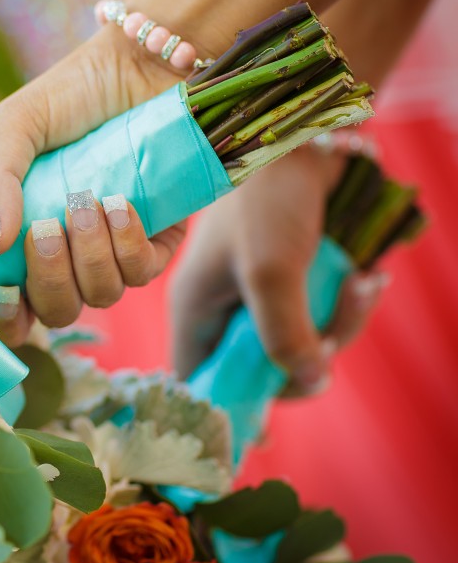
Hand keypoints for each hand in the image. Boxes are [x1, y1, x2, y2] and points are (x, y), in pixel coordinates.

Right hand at [0, 27, 183, 344]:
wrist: (143, 62)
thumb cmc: (73, 94)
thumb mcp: (13, 126)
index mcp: (23, 235)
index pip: (11, 305)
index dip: (5, 317)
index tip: (3, 293)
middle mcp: (69, 252)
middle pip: (56, 312)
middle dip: (48, 282)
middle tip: (44, 230)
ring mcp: (114, 249)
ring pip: (101, 295)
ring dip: (88, 257)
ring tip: (85, 202)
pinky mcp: (160, 237)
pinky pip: (143, 271)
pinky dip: (127, 244)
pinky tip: (119, 203)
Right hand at [169, 144, 389, 396]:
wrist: (298, 131)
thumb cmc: (265, 198)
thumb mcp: (270, 272)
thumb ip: (282, 335)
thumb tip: (309, 381)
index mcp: (196, 310)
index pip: (198, 380)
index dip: (225, 407)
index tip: (263, 431)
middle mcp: (225, 308)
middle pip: (262, 368)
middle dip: (306, 357)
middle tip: (330, 338)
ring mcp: (261, 294)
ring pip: (301, 341)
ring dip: (339, 323)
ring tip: (362, 286)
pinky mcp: (296, 278)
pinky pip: (322, 313)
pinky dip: (347, 303)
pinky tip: (366, 277)